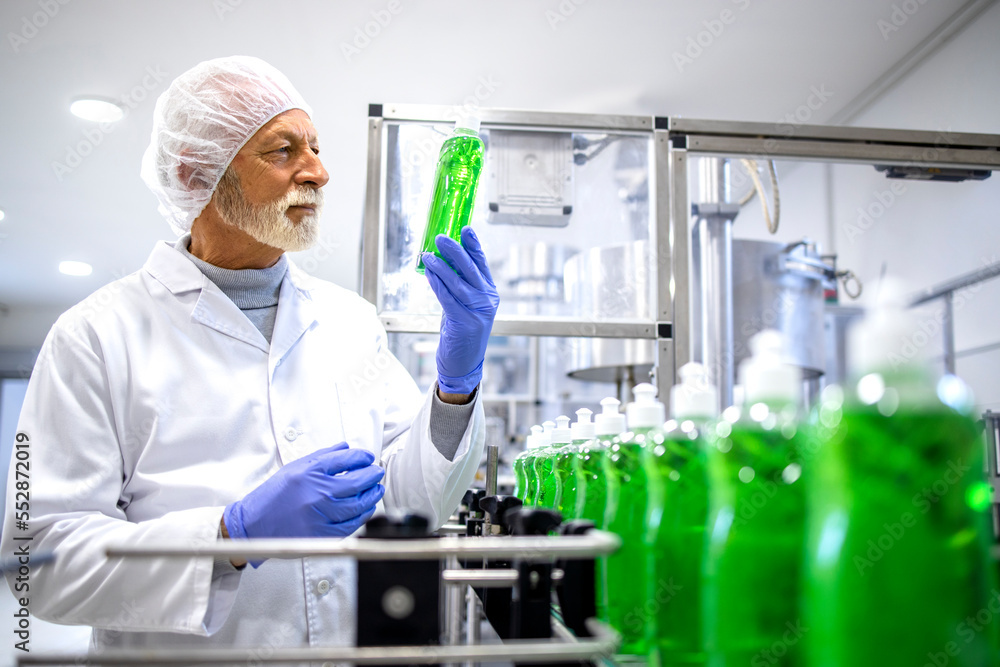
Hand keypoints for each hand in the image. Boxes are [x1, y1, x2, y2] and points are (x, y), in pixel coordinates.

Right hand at [223, 443, 383, 556]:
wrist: (253, 525)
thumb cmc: (273, 496)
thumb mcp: (294, 468)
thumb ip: (322, 457)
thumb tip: (345, 447)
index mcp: (308, 473)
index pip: (345, 460)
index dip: (361, 457)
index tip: (367, 457)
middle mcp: (316, 493)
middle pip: (357, 482)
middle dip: (372, 475)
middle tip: (377, 472)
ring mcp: (320, 515)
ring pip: (358, 505)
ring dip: (372, 495)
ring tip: (376, 489)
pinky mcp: (322, 535)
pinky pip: (351, 525)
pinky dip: (363, 516)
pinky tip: (366, 509)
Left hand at [422, 226, 498, 394]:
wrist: (463, 364)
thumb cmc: (461, 333)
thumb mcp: (465, 305)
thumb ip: (459, 285)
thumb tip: (443, 262)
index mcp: (490, 293)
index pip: (482, 264)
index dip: (474, 245)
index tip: (465, 228)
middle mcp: (488, 300)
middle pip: (470, 269)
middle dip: (455, 250)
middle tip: (441, 237)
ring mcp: (478, 312)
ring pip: (457, 282)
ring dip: (441, 266)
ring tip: (429, 254)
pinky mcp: (464, 322)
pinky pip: (447, 297)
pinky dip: (437, 283)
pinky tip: (429, 273)